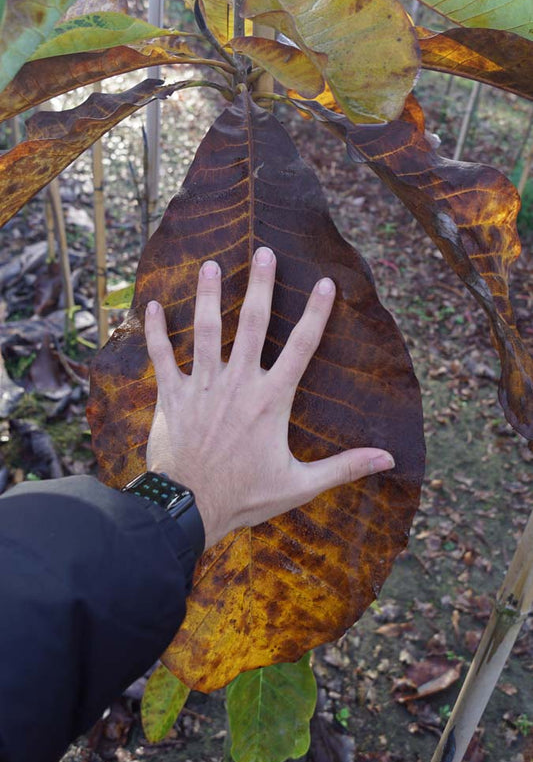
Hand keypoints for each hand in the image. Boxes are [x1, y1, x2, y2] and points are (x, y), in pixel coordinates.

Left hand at [144, 246, 394, 549]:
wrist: (187, 509)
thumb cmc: (245, 497)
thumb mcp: (300, 485)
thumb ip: (344, 467)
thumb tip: (389, 460)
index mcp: (271, 399)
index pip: (301, 347)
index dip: (316, 313)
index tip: (325, 282)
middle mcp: (238, 383)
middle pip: (252, 324)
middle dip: (259, 286)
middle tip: (263, 252)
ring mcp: (203, 386)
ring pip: (206, 331)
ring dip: (209, 296)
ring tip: (211, 265)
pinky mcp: (172, 396)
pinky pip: (161, 356)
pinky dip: (155, 331)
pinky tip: (153, 306)